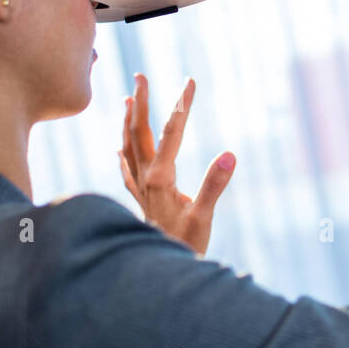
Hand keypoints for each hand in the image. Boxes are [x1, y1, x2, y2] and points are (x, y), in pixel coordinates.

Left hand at [118, 73, 235, 256]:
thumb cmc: (184, 246)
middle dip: (141, 102)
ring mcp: (139, 188)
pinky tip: (120, 147)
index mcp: (160, 178)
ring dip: (129, 120)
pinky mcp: (140, 199)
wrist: (158, 272)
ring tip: (129, 99)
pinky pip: (125, 168)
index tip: (190, 82)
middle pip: (139, 132)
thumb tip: (229, 154)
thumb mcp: (204, 217)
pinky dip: (123, 151)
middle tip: (141, 75)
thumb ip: (213, 185)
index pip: (170, 133)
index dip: (181, 105)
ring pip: (128, 145)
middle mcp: (145, 179)